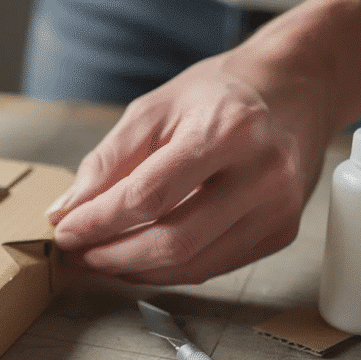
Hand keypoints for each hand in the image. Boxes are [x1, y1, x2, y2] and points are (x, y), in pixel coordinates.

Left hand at [45, 52, 332, 284]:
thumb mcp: (153, 109)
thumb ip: (107, 161)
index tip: (65, 230)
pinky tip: (138, 258)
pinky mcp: (280, 233)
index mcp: (227, 132)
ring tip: (99, 258)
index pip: (149, 196)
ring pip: (191, 265)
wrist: (295, 89)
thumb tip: (67, 210)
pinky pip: (211, 268)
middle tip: (77, 254)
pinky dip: (166, 271)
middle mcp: (262, 174)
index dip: (99, 221)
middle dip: (112, 255)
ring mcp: (277, 209)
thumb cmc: (220, 95)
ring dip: (134, 269)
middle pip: (172, 241)